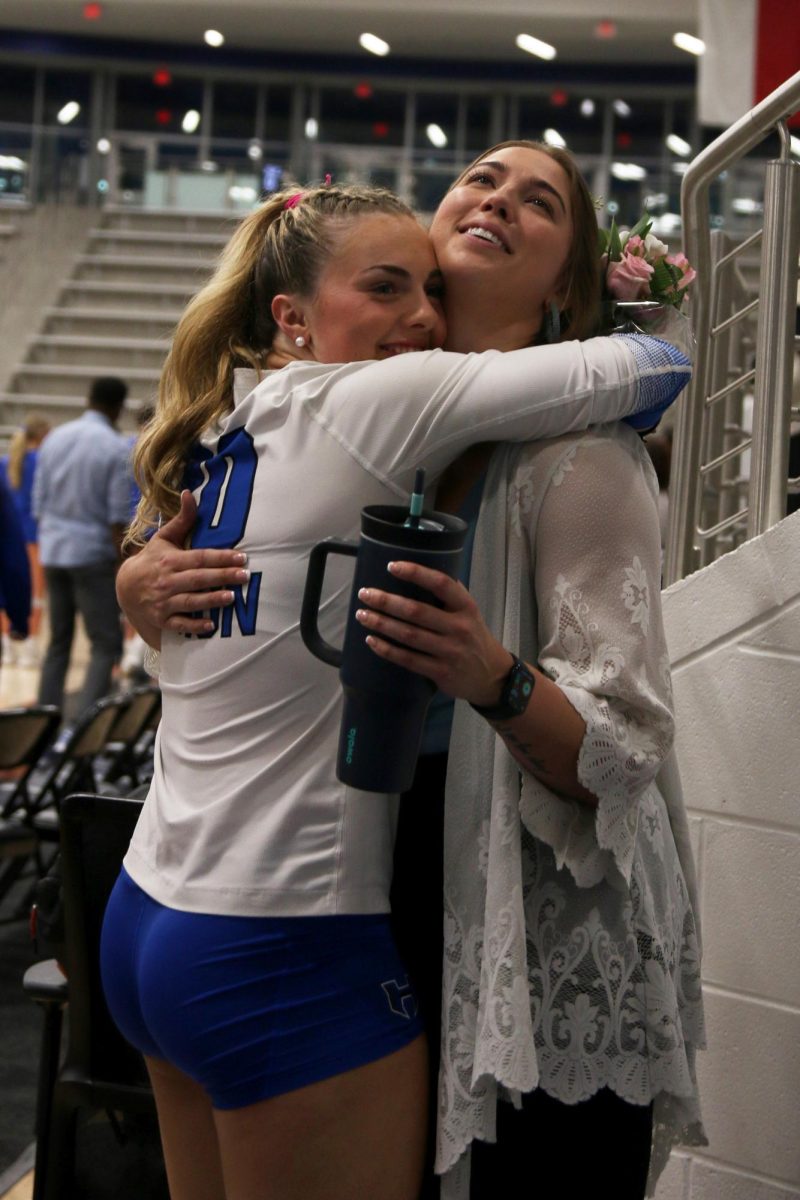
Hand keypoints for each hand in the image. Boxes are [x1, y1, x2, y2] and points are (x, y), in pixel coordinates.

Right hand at [117, 490, 248, 640]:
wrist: (125, 588)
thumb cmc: (152, 560)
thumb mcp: (163, 539)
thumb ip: (181, 520)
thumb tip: (189, 493)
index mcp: (169, 560)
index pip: (199, 558)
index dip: (221, 557)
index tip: (242, 557)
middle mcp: (165, 581)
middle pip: (198, 579)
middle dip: (222, 576)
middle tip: (245, 575)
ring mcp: (162, 602)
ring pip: (189, 601)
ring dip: (210, 600)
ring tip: (231, 597)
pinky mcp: (161, 619)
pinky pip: (178, 624)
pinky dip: (194, 625)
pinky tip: (211, 626)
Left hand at [355, 561, 512, 704]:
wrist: (491, 675)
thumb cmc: (472, 636)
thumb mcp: (469, 611)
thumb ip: (449, 595)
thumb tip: (417, 573)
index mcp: (466, 607)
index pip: (441, 584)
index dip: (415, 573)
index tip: (391, 566)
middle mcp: (459, 628)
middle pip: (417, 611)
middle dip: (386, 601)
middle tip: (365, 594)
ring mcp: (450, 652)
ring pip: (409, 635)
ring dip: (381, 624)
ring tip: (362, 615)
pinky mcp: (441, 672)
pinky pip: (408, 659)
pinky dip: (387, 649)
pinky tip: (371, 640)